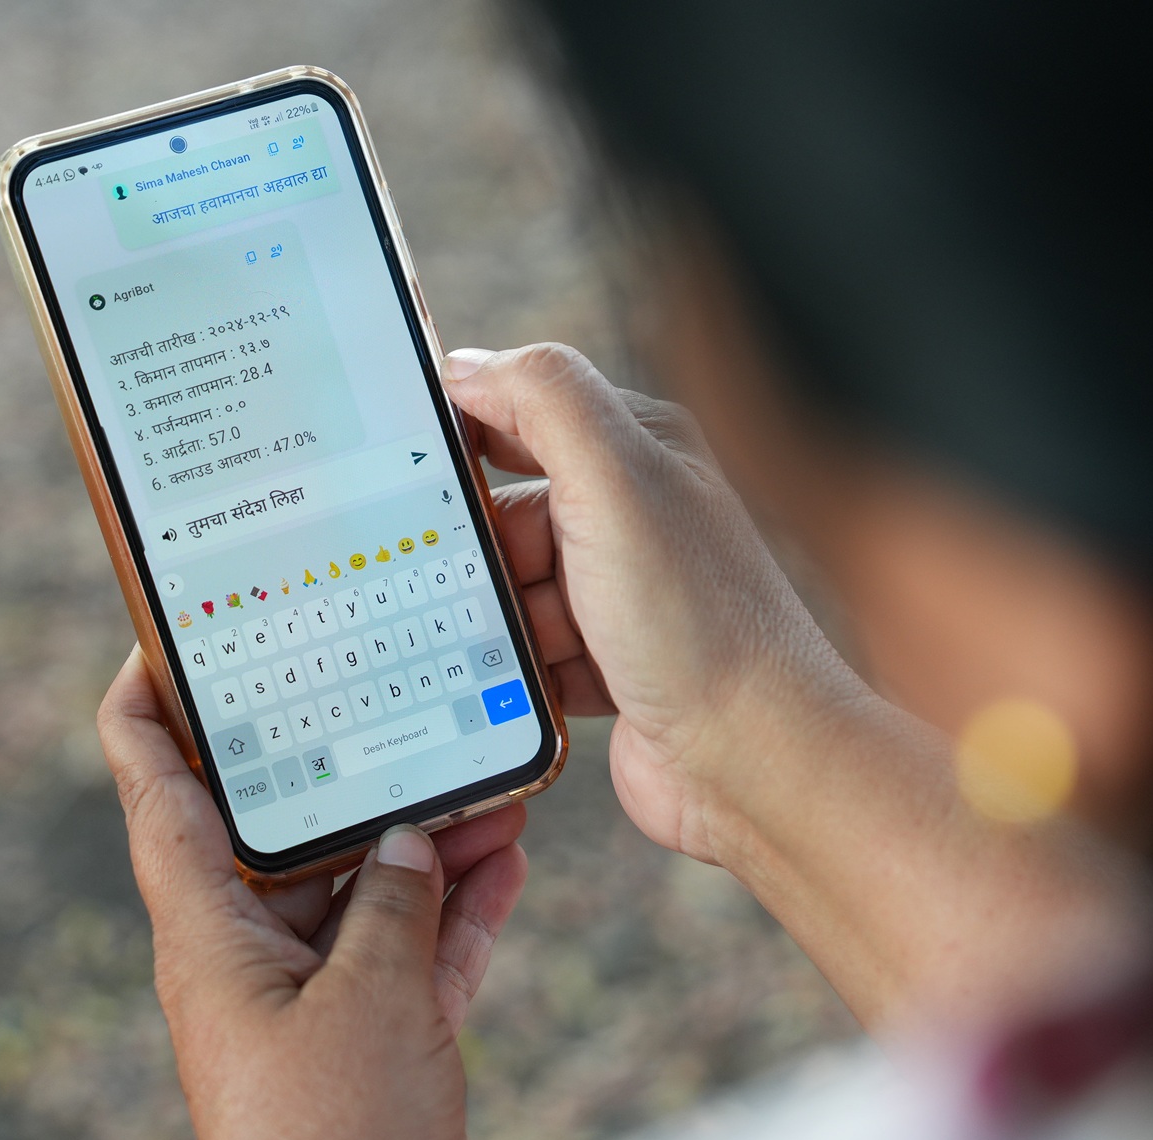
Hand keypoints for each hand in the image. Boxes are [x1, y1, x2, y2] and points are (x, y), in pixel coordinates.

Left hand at [98, 647, 525, 1139]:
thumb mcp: (370, 1002)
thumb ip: (397, 904)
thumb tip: (415, 835)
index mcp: (206, 937)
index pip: (150, 788)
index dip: (147, 701)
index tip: (176, 632)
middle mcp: (250, 960)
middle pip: (283, 831)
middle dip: (346, 766)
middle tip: (395, 689)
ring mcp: (313, 1005)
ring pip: (365, 888)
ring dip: (424, 837)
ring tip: (490, 780)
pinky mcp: (371, 1046)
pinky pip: (411, 953)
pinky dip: (455, 911)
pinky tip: (505, 860)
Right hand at [450, 344, 867, 861]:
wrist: (754, 760)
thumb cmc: (698, 620)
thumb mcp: (617, 480)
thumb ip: (545, 400)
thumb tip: (470, 367)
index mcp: (642, 451)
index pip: (527, 410)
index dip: (462, 429)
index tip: (399, 458)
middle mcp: (634, 517)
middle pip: (505, 508)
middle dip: (468, 542)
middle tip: (431, 567)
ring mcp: (619, 597)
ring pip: (509, 588)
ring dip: (487, 614)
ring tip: (487, 637)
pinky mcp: (605, 666)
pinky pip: (524, 656)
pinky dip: (509, 670)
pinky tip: (507, 684)